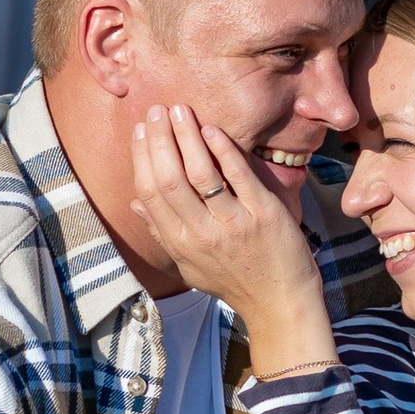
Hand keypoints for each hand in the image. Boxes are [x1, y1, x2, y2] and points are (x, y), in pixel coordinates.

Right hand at [129, 105, 334, 376]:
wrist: (280, 303)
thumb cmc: (234, 282)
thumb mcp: (190, 266)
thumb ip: (162, 234)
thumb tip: (135, 204)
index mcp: (179, 244)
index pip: (151, 192)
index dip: (142, 157)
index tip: (142, 130)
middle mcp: (200, 234)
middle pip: (169, 177)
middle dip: (160, 139)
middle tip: (157, 110)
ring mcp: (232, 223)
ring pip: (200, 172)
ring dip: (186, 136)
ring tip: (180, 111)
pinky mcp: (263, 214)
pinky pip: (237, 175)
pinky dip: (223, 149)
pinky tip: (212, 129)